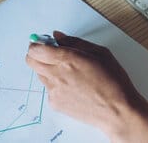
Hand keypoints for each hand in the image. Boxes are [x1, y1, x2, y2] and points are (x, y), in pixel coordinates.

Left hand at [25, 31, 147, 141]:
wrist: (116, 110)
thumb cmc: (113, 81)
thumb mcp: (100, 53)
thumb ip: (75, 42)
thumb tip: (58, 36)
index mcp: (67, 59)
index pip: (36, 49)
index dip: (37, 43)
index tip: (44, 41)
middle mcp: (57, 75)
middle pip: (31, 61)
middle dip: (37, 54)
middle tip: (50, 53)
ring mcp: (54, 91)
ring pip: (40, 74)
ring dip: (47, 68)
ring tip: (68, 71)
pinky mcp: (55, 103)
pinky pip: (49, 89)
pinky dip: (55, 84)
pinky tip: (73, 85)